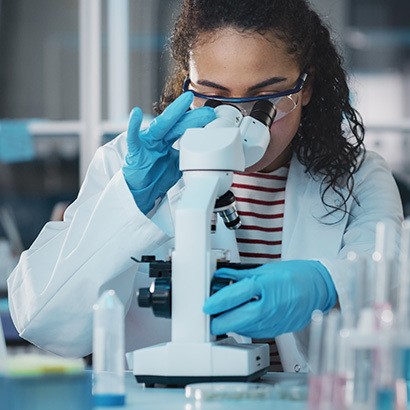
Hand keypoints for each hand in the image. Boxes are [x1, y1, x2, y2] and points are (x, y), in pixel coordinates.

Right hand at [123, 92, 215, 213]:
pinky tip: (136, 114)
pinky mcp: (135, 151)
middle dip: (193, 117)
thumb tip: (204, 152)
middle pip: (177, 124)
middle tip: (208, 110)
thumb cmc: (155, 176)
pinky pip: (133, 138)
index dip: (198, 122)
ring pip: (161, 125)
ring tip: (185, 101)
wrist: (140, 191)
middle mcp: (158, 138)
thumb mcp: (176, 165)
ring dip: (174, 112)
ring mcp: (147, 142)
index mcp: (168, 140)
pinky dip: (133, 126)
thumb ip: (187, 156)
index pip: (184, 128)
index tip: (213, 117)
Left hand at [203, 260, 336, 338]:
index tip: (206, 305)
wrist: (319, 287)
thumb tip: (223, 276)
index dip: (217, 302)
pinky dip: (246, 328)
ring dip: (232, 325)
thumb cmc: (296, 275)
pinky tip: (240, 321)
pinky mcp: (280, 329)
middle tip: (210, 317)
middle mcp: (271, 306)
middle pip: (238, 319)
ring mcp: (277, 320)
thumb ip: (241, 276)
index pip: (235, 296)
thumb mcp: (265, 269)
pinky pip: (257, 333)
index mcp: (266, 286)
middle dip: (220, 321)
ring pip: (246, 329)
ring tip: (223, 317)